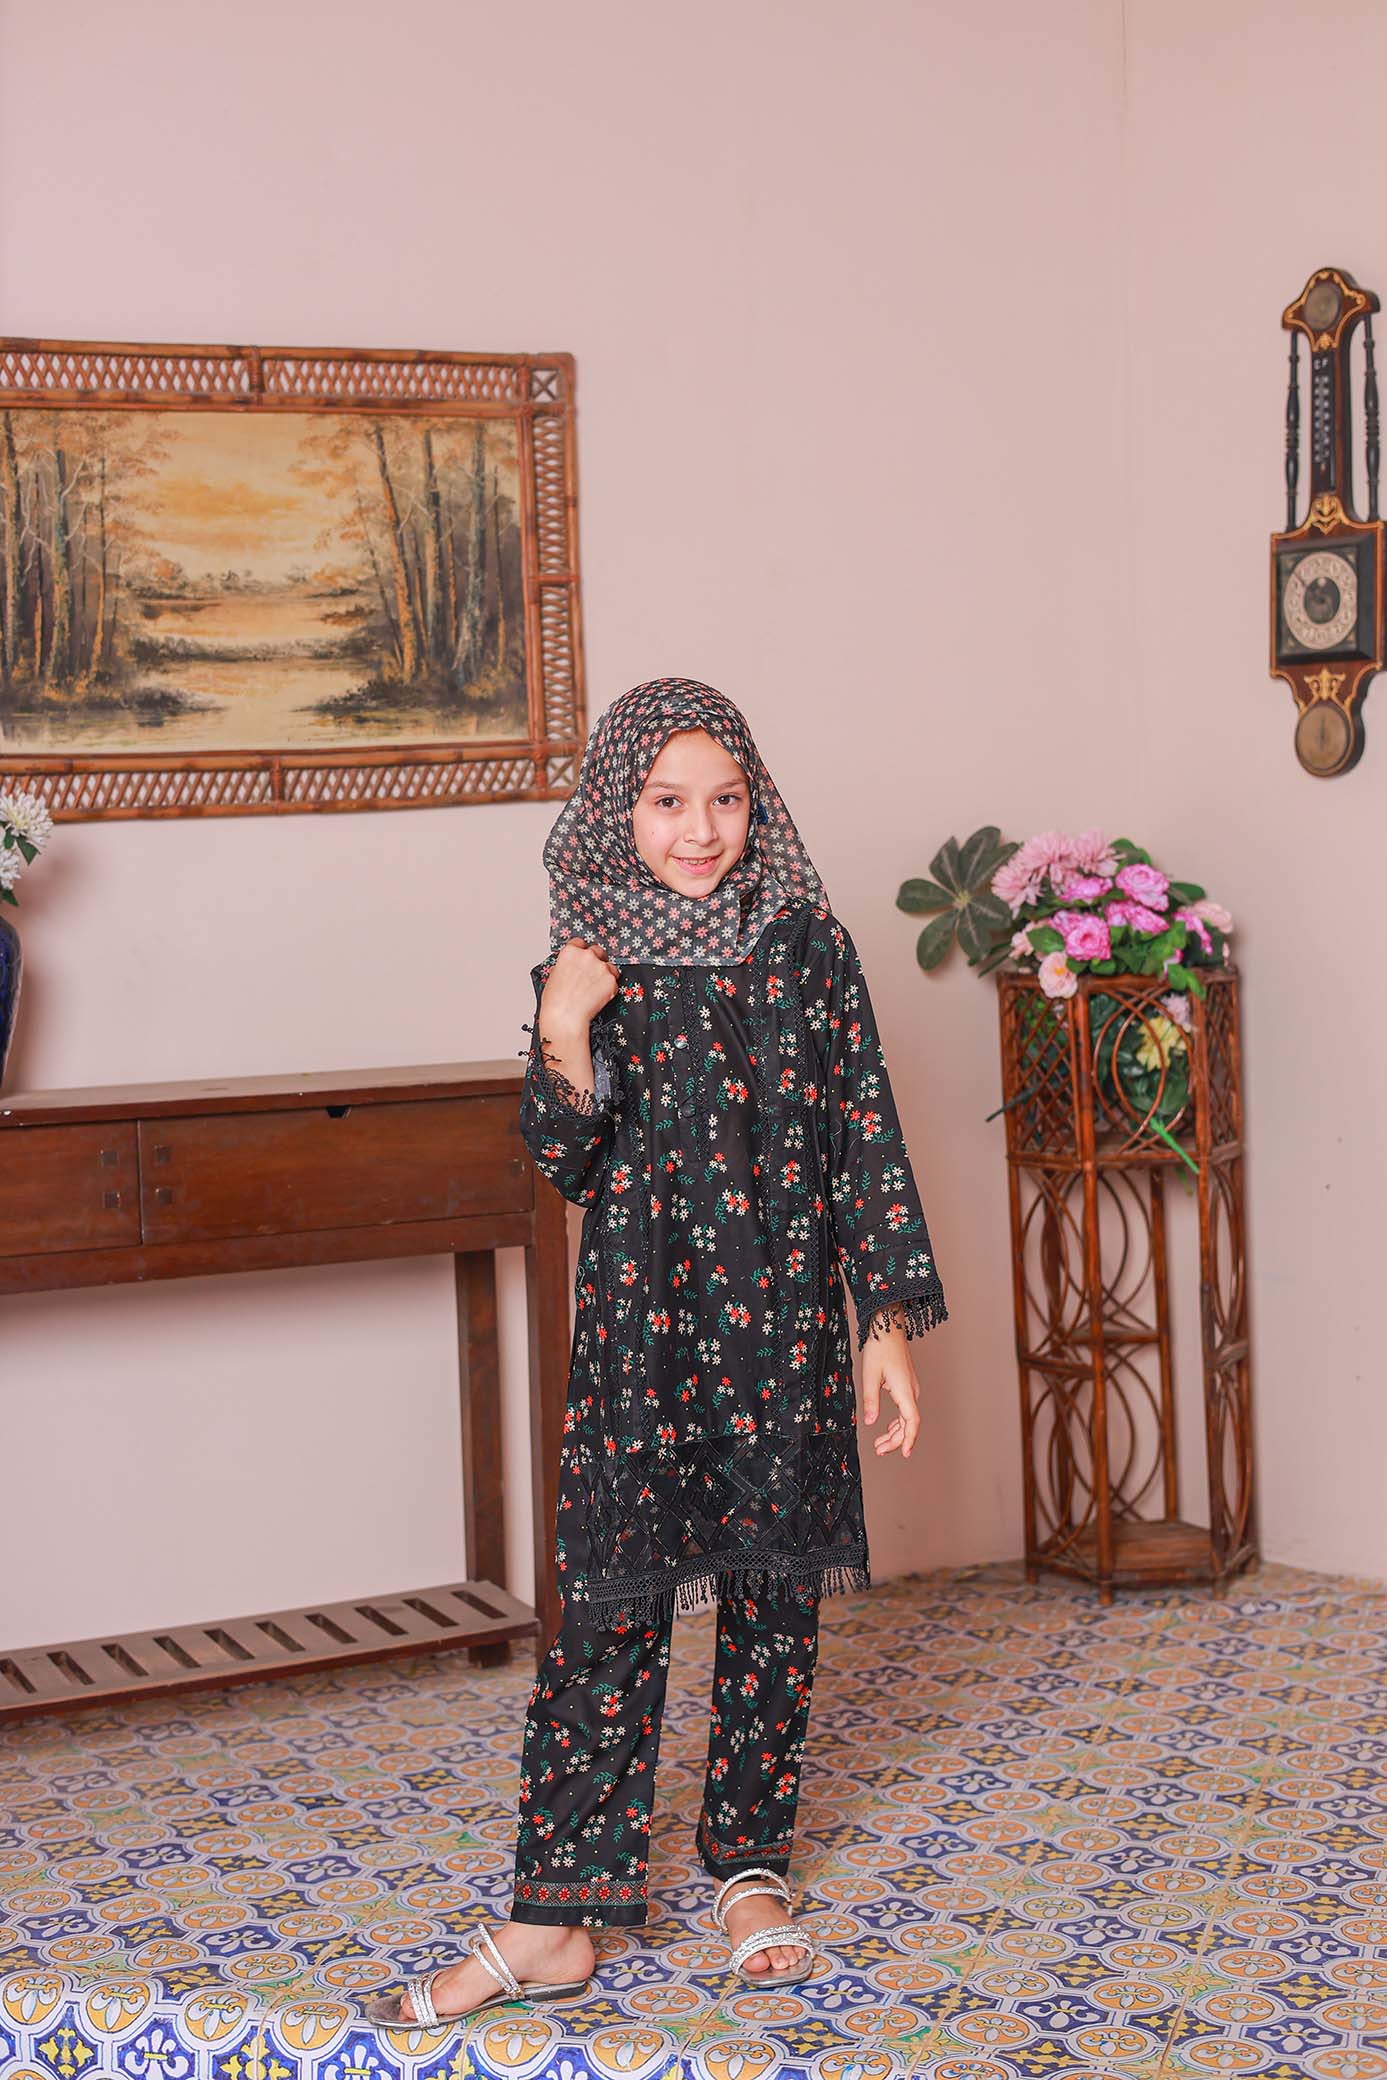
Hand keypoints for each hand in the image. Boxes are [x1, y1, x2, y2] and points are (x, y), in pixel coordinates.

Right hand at [541, 937, 619, 1031]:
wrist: (565, 1017)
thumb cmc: (556, 1002)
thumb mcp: (553, 976)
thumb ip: (564, 965)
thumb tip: (569, 966)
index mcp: (570, 952)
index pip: (580, 943)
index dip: (581, 951)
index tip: (582, 958)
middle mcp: (587, 956)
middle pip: (598, 951)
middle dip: (596, 960)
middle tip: (591, 975)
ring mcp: (601, 967)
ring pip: (609, 966)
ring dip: (605, 974)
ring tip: (594, 989)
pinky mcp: (611, 980)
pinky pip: (614, 981)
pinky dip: (609, 988)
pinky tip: (598, 996)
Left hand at [860, 1321, 919, 1457]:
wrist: (888, 1327)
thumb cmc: (880, 1348)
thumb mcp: (870, 1375)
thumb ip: (871, 1400)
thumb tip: (871, 1422)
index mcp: (905, 1391)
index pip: (911, 1422)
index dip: (909, 1440)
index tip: (905, 1454)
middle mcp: (911, 1391)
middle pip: (908, 1424)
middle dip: (895, 1441)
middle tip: (879, 1451)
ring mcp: (910, 1389)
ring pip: (907, 1418)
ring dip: (895, 1433)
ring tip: (880, 1445)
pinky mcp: (906, 1385)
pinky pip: (905, 1410)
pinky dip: (896, 1422)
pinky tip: (886, 1428)